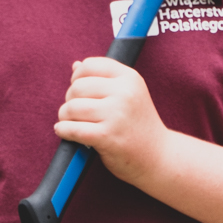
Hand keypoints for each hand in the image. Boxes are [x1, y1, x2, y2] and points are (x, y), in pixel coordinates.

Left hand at [53, 56, 171, 184]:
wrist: (159, 156)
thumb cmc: (137, 125)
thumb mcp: (129, 95)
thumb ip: (102, 80)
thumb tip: (75, 65)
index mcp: (129, 78)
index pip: (89, 65)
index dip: (77, 78)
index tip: (80, 92)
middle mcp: (124, 93)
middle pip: (77, 87)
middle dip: (70, 100)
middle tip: (76, 112)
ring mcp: (116, 114)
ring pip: (72, 108)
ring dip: (64, 116)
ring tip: (71, 122)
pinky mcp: (107, 136)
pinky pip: (73, 129)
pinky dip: (63, 130)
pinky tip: (64, 131)